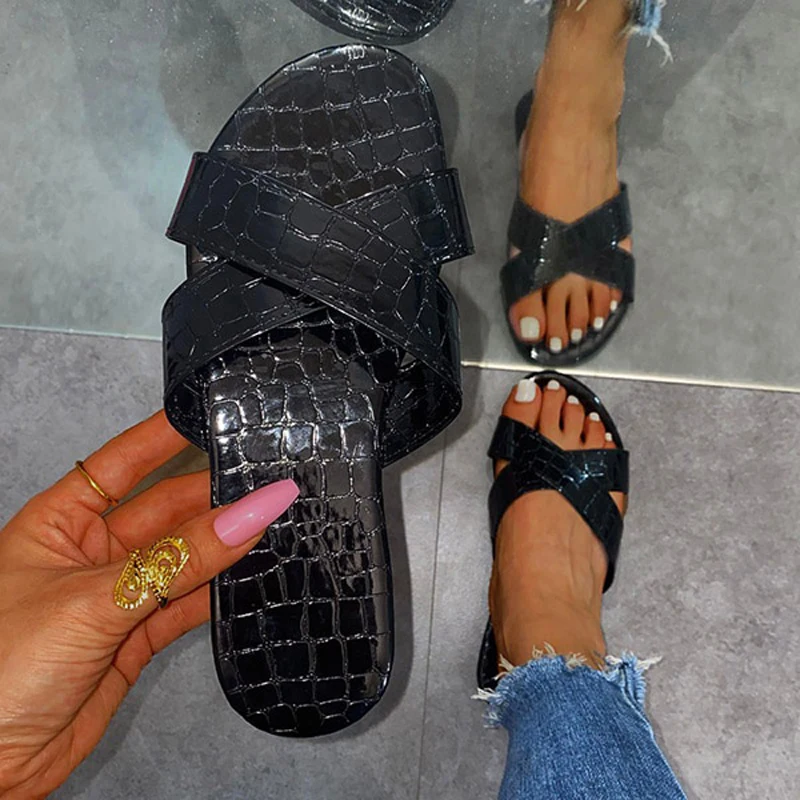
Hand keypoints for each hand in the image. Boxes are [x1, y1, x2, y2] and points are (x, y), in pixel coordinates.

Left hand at [0, 412, 297, 798]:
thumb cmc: (1, 670)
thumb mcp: (95, 599)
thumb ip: (179, 559)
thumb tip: (249, 515)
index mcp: (58, 522)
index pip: (121, 463)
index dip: (164, 437)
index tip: (214, 416)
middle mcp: (90, 553)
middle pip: (165, 511)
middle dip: (213, 498)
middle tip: (267, 482)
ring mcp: (116, 596)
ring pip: (184, 558)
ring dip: (224, 546)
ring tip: (274, 523)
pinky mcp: (135, 638)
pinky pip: (188, 602)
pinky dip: (220, 593)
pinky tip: (252, 575)